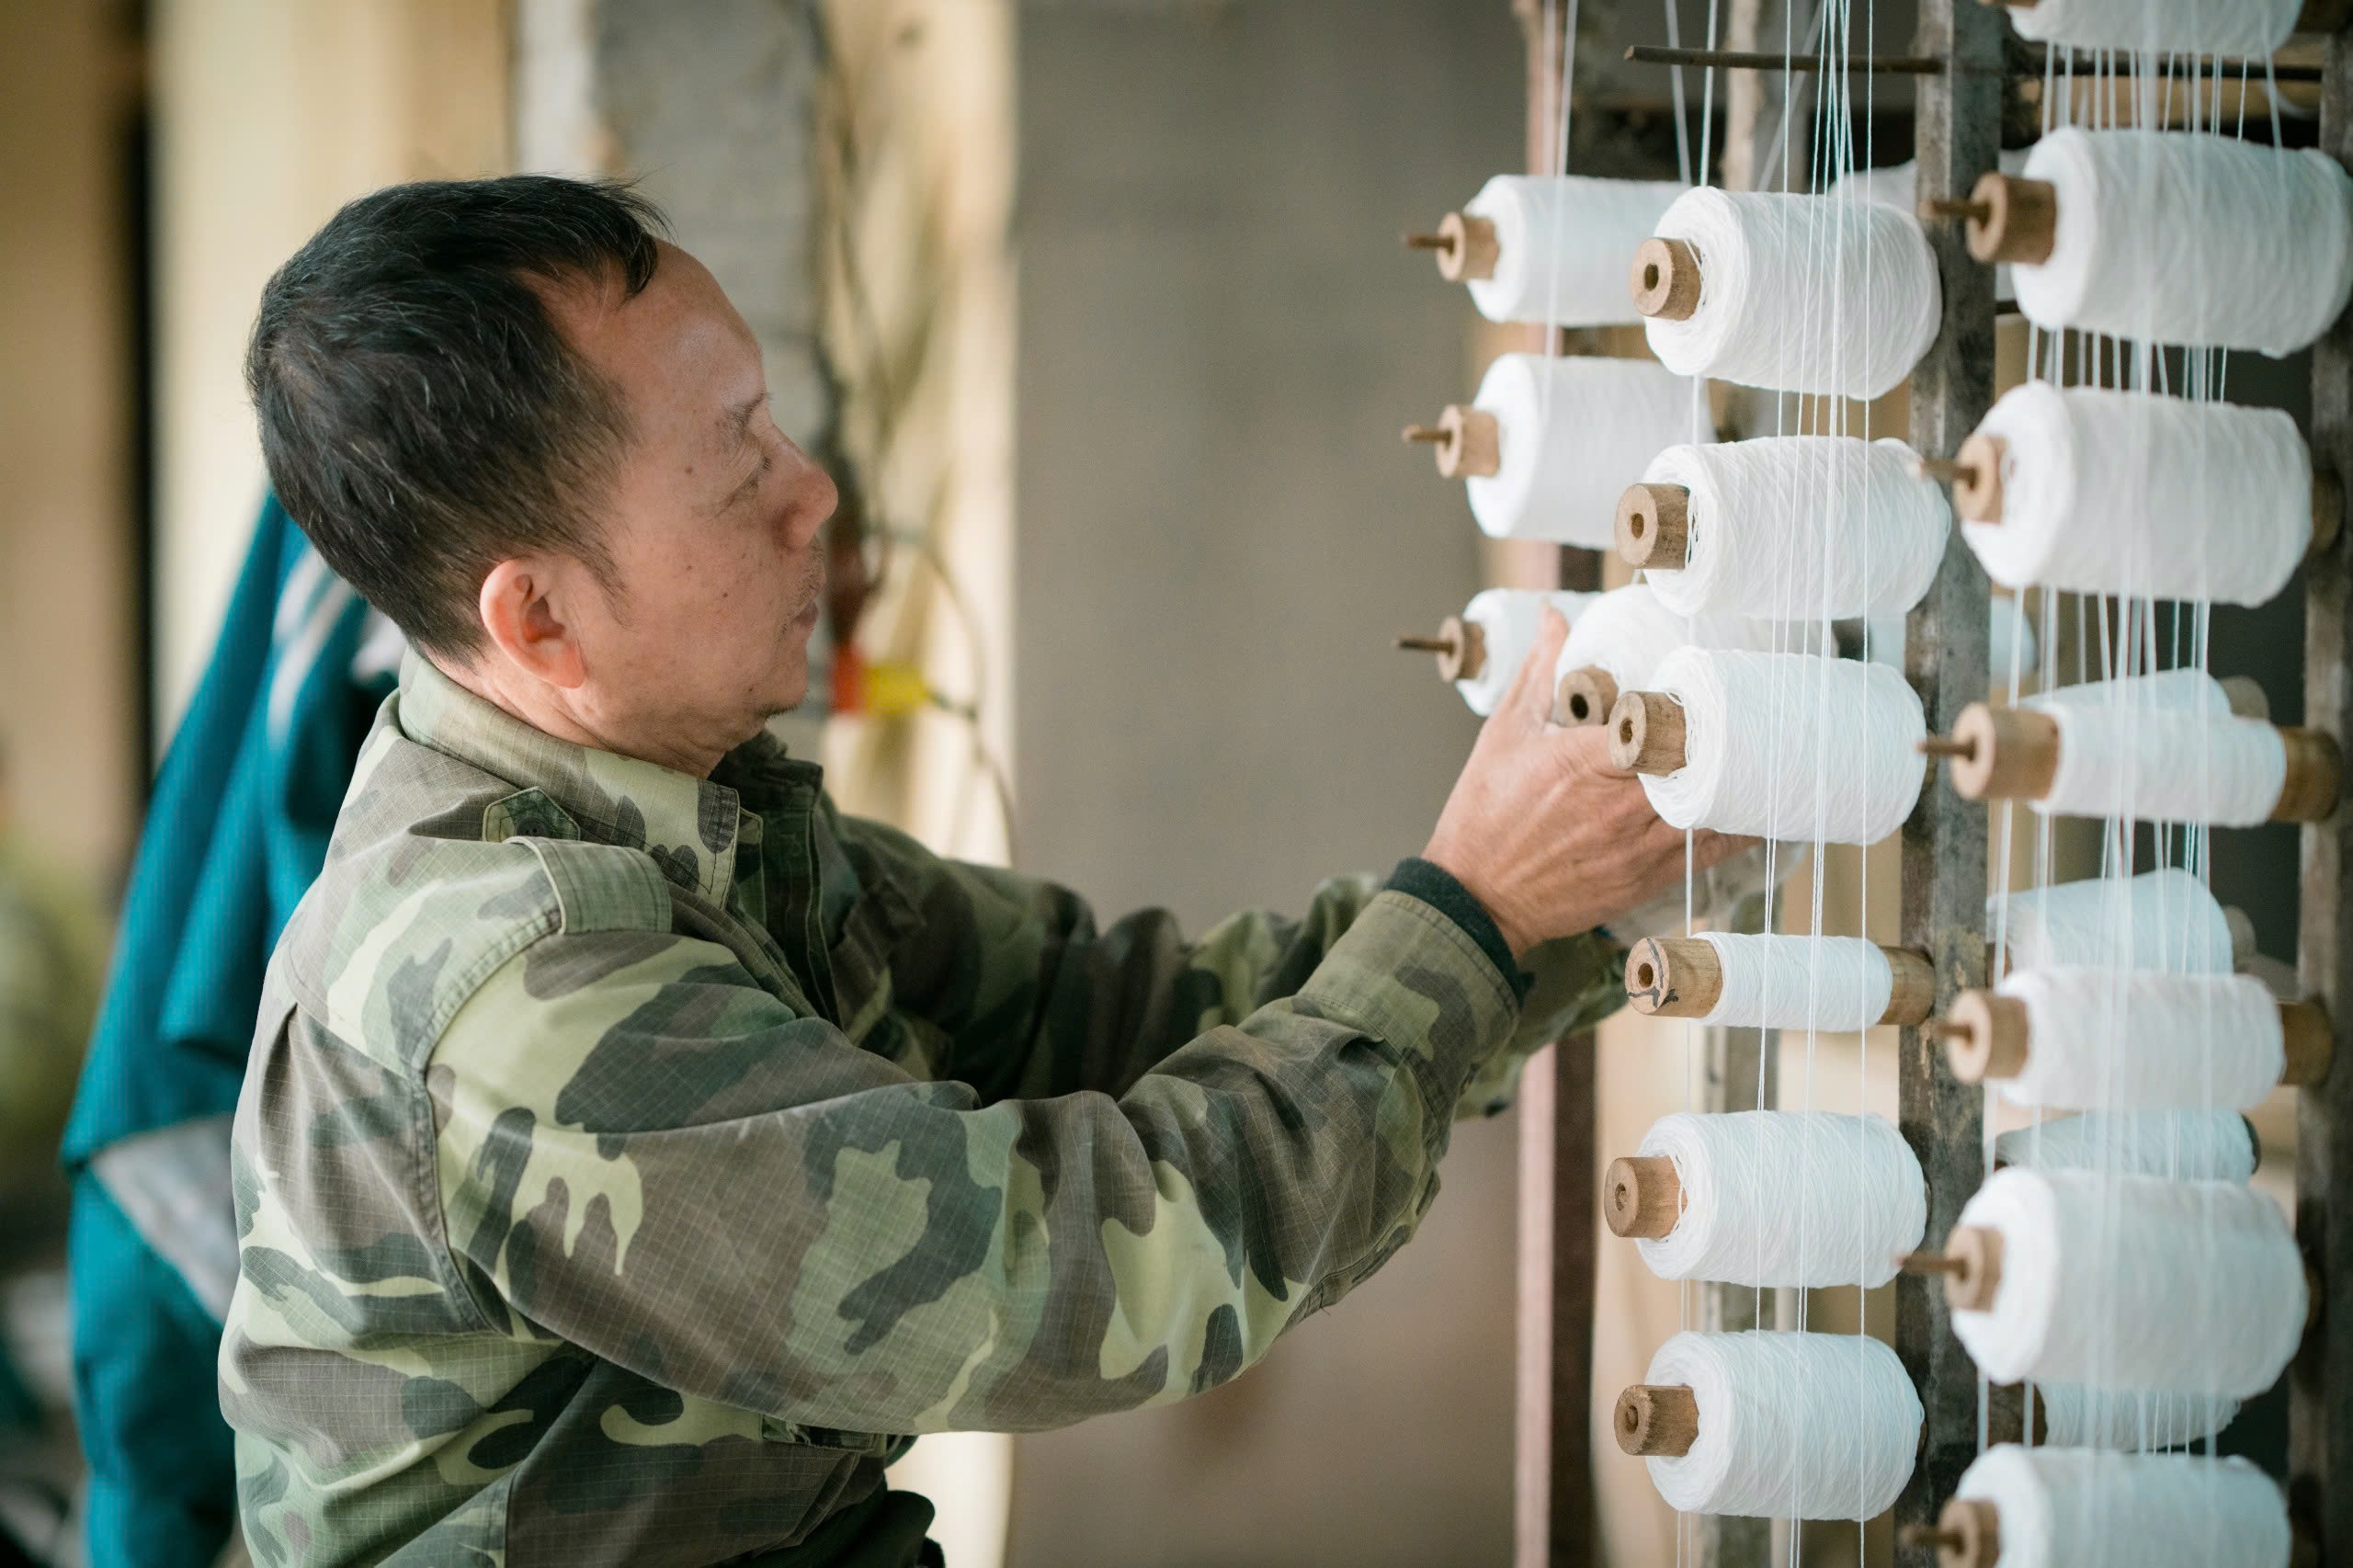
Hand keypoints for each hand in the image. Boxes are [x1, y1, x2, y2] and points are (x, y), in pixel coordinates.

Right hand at [1421, 610, 1754, 954]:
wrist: (1478, 896)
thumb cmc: (1485, 814)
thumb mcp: (1506, 733)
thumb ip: (1541, 672)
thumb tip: (1555, 618)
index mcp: (1584, 760)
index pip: (1661, 724)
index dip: (1690, 707)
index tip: (1703, 690)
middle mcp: (1618, 805)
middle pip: (1699, 764)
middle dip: (1723, 740)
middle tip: (1745, 717)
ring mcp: (1637, 845)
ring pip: (1714, 808)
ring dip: (1738, 783)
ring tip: (1761, 757)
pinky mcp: (1646, 878)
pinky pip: (1709, 850)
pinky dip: (1735, 829)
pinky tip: (1752, 808)